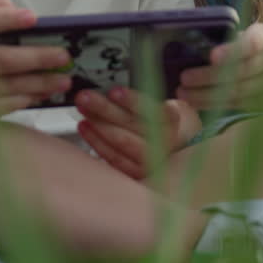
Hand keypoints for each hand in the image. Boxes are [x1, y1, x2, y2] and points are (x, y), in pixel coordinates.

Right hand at [0, 0, 72, 117]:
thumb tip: (17, 10)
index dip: (6, 20)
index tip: (33, 18)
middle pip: (1, 59)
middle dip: (36, 57)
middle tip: (63, 56)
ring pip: (9, 85)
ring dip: (41, 82)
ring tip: (65, 78)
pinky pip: (9, 104)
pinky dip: (32, 98)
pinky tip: (49, 92)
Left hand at [75, 87, 201, 179]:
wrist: (179, 149)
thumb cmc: (166, 122)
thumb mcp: (164, 104)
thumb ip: (144, 100)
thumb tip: (113, 90)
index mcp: (172, 120)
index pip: (152, 109)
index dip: (132, 101)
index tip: (114, 91)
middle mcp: (163, 141)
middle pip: (131, 124)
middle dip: (104, 109)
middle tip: (85, 97)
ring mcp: (150, 159)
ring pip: (120, 141)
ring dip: (97, 124)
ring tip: (82, 110)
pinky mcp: (137, 172)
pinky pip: (113, 157)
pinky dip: (96, 141)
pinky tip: (85, 127)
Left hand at [175, 22, 262, 110]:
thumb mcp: (257, 35)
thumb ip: (234, 40)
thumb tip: (195, 45)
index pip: (253, 43)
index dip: (233, 50)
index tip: (213, 55)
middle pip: (241, 72)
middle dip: (209, 77)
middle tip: (184, 77)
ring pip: (237, 93)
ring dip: (207, 95)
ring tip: (183, 93)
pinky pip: (238, 105)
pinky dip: (214, 105)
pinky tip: (195, 102)